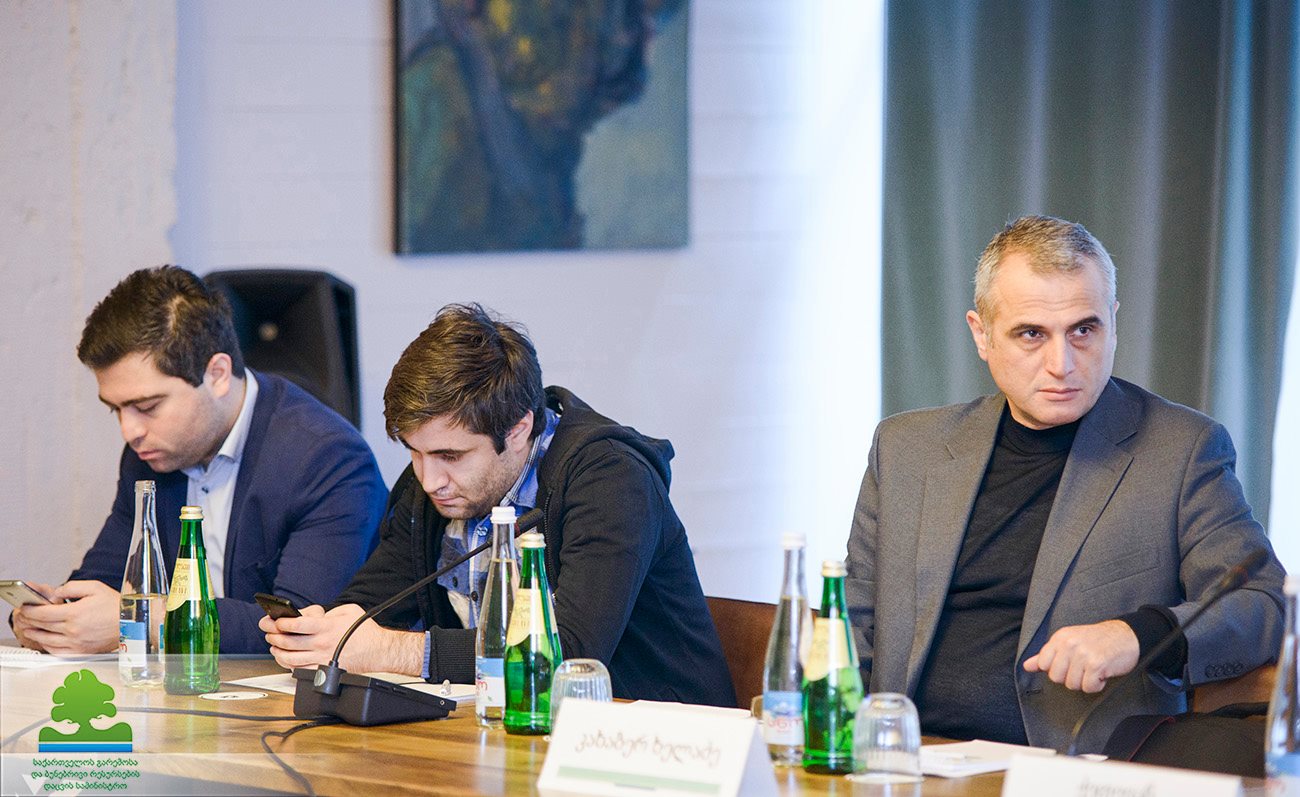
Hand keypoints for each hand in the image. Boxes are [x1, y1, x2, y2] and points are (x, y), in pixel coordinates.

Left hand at [15, 581, 120, 654]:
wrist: (132, 623)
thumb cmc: (116, 606)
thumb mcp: (95, 587)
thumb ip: (72, 587)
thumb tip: (56, 593)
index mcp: (75, 613)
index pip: (42, 613)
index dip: (30, 610)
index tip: (25, 607)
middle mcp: (73, 630)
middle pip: (42, 626)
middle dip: (29, 620)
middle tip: (23, 616)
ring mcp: (76, 643)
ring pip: (46, 640)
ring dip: (33, 634)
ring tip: (28, 629)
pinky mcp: (81, 651)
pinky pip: (57, 651)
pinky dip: (46, 646)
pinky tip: (44, 641)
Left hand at [261, 604, 422, 675]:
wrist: (378, 651)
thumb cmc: (363, 631)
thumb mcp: (347, 610)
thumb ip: (325, 612)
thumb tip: (306, 615)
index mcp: (327, 627)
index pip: (296, 624)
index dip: (281, 622)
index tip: (276, 620)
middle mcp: (321, 644)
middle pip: (288, 641)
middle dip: (273, 634)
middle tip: (268, 630)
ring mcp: (320, 659)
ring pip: (289, 658)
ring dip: (276, 650)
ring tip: (273, 644)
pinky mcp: (322, 670)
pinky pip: (297, 669)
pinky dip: (286, 663)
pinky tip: (284, 657)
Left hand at [1023, 619, 1139, 692]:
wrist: (1127, 636)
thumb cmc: (1097, 641)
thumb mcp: (1069, 642)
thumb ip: (1046, 655)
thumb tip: (1027, 666)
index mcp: (1060, 637)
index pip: (1043, 664)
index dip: (1056, 670)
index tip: (1069, 665)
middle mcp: (1069, 644)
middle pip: (1056, 677)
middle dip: (1070, 678)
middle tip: (1083, 668)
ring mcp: (1082, 653)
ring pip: (1072, 684)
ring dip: (1085, 682)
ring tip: (1093, 669)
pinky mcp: (1097, 664)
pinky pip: (1089, 687)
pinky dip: (1097, 685)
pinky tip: (1102, 673)